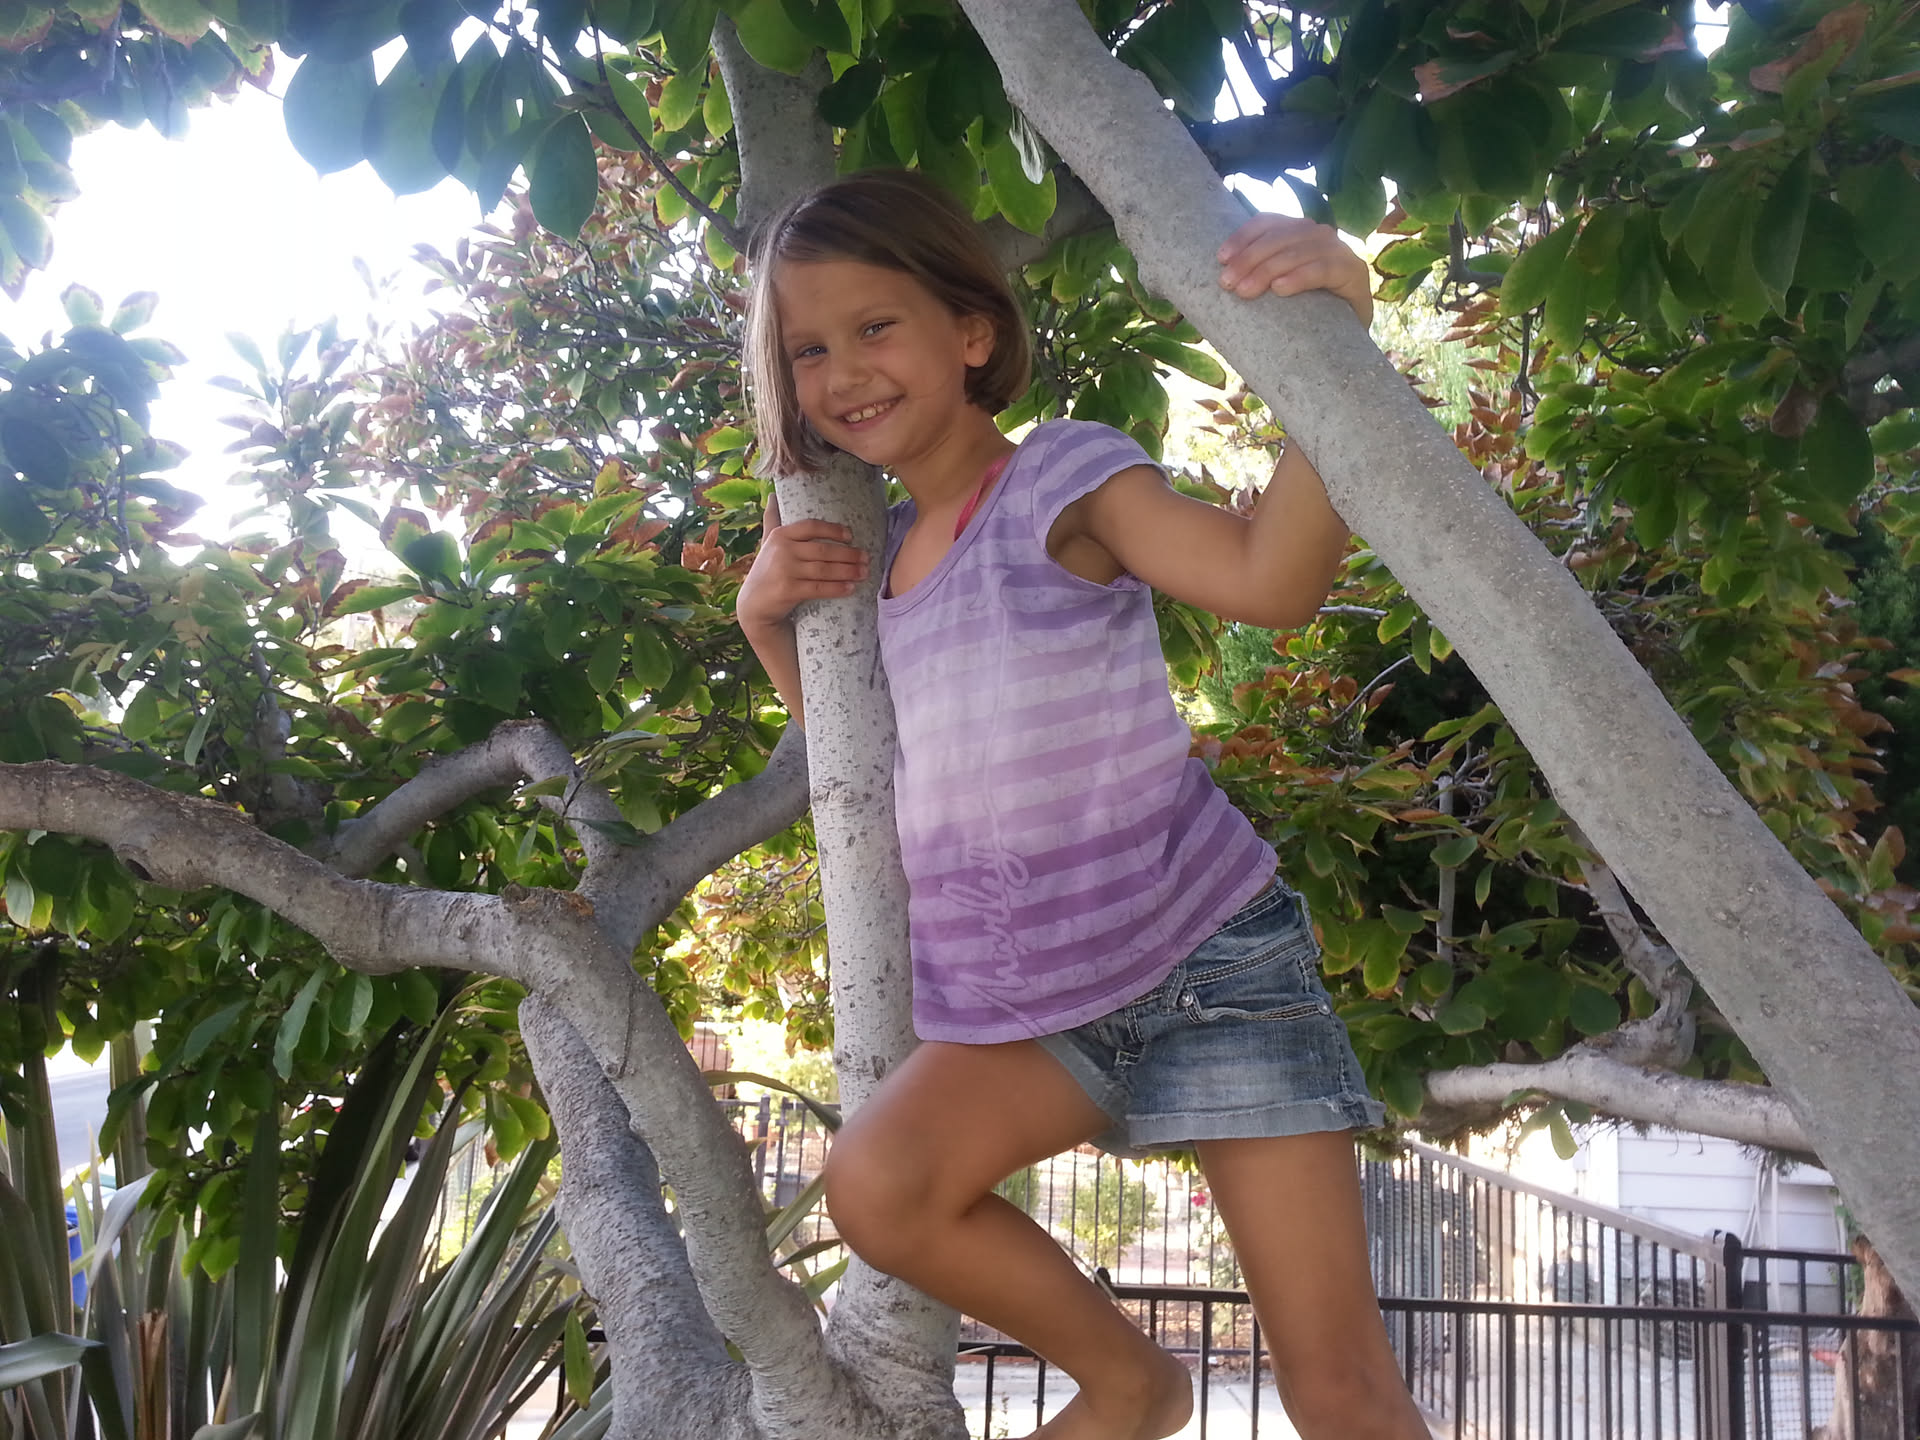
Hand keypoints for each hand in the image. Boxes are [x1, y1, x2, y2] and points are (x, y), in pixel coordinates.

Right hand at [736, 495, 869, 635]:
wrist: (754, 604)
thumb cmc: (766, 570)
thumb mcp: (767, 543)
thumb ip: (772, 521)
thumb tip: (773, 495)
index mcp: (780, 535)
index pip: (811, 527)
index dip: (833, 530)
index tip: (851, 536)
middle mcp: (782, 550)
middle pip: (823, 550)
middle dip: (849, 554)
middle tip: (866, 558)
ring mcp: (785, 571)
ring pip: (824, 570)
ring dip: (848, 571)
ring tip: (864, 572)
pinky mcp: (788, 590)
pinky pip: (819, 588)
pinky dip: (837, 588)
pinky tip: (851, 588)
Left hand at [1218, 212, 1373, 328]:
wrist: (1345, 340)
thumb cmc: (1304, 315)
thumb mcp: (1275, 290)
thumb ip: (1257, 276)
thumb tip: (1218, 280)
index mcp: (1299, 233)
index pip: (1269, 222)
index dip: (1243, 236)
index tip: (1221, 258)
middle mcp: (1321, 236)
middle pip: (1281, 236)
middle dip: (1250, 258)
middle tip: (1227, 283)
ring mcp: (1340, 252)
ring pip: (1299, 251)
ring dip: (1267, 269)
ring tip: (1245, 291)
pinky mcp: (1354, 273)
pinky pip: (1324, 269)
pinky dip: (1299, 276)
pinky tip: (1280, 289)